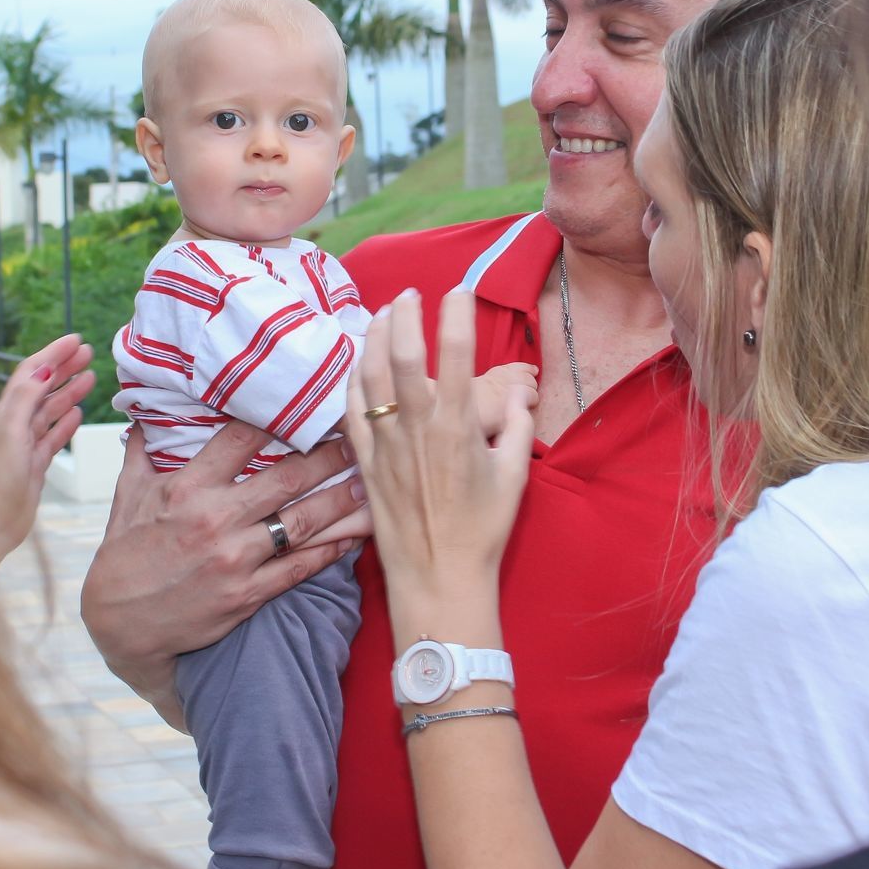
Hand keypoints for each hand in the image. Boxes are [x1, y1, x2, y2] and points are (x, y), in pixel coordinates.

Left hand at [0, 334, 94, 569]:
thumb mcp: (10, 434)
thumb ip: (25, 398)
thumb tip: (43, 367)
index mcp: (5, 414)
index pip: (31, 373)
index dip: (52, 354)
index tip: (75, 340)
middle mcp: (14, 425)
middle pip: (42, 388)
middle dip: (64, 368)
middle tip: (88, 352)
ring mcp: (24, 446)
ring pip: (50, 411)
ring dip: (69, 392)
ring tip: (90, 377)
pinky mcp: (34, 466)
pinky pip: (53, 438)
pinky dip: (65, 424)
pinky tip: (77, 414)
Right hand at [81, 420, 365, 730]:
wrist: (120, 624)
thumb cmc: (125, 553)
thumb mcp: (128, 497)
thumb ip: (142, 453)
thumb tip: (145, 414)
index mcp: (187, 488)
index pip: (240, 438)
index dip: (277, 416)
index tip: (305, 402)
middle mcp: (215, 520)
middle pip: (285, 477)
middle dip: (326, 454)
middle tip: (356, 435)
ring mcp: (235, 559)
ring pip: (301, 522)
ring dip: (340, 500)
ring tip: (367, 481)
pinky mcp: (247, 594)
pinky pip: (299, 568)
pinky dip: (330, 551)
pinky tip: (353, 535)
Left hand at [348, 291, 533, 611]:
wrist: (439, 578)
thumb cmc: (482, 531)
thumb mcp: (514, 475)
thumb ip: (516, 424)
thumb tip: (517, 390)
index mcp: (458, 428)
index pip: (456, 353)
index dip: (457, 314)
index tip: (461, 291)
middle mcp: (418, 429)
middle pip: (403, 355)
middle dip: (405, 314)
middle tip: (410, 292)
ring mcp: (386, 445)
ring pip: (371, 377)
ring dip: (374, 338)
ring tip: (382, 313)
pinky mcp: (365, 464)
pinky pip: (351, 412)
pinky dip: (352, 380)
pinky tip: (357, 363)